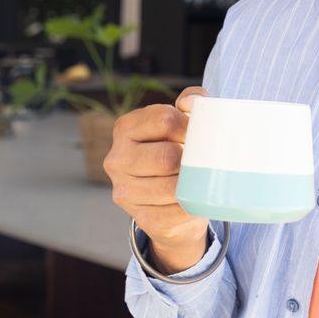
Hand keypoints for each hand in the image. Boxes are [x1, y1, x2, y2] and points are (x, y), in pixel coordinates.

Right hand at [105, 86, 210, 273]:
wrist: (172, 197)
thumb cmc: (178, 149)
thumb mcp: (183, 120)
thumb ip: (191, 100)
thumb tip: (190, 103)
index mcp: (125, 128)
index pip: (164, 120)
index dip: (190, 127)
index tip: (199, 134)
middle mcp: (117, 159)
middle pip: (167, 156)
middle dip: (191, 159)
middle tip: (202, 160)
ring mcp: (124, 190)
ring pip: (172, 187)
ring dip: (192, 184)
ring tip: (198, 178)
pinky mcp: (140, 217)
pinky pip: (175, 212)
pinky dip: (191, 205)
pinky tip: (193, 198)